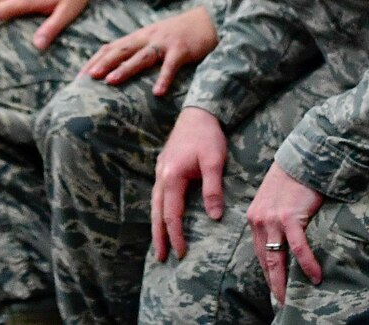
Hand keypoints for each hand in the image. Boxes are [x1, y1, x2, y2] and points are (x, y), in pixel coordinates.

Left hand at [81, 5, 216, 93]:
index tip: (79, 76)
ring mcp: (165, 43)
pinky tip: (158, 92)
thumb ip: (139, 49)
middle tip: (87, 78)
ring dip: (125, 69)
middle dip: (103, 63)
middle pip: (121, 50)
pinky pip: (171, 65)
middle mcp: (148, 38)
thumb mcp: (155, 38)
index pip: (111, 47)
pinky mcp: (182, 49)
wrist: (208, 20)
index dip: (95, 60)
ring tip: (110, 82)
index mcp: (139, 36)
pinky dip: (164, 78)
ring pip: (142, 56)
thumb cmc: (179, 33)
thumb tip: (118, 67)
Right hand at [152, 106, 226, 261]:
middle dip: (159, 236)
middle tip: (161, 257)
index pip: (172, 214)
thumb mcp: (214, 162)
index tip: (180, 253)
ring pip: (155, 203)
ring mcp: (160, 170)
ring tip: (158, 242)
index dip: (176, 235)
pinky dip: (158, 209)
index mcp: (172, 177)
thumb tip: (214, 216)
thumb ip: (212, 189)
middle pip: (157, 212)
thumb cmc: (207, 136)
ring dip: (156, 224)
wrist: (198, 111)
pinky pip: (158, 194)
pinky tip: (162, 215)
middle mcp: (162, 175)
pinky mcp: (164, 165)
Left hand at [247, 161, 325, 302]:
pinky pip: (298, 248)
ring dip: (284, 281)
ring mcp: (274, 219)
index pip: (258, 252)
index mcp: (255, 218)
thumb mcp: (274, 200)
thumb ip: (274, 220)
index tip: (273, 287)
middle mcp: (260, 220)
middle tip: (280, 301)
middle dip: (272, 283)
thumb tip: (283, 242)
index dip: (266, 272)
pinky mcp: (290, 217)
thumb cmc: (291, 180)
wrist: (302, 158)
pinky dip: (306, 264)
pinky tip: (315, 276)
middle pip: (264, 260)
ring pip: (276, 258)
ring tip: (291, 298)